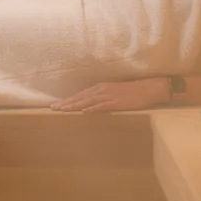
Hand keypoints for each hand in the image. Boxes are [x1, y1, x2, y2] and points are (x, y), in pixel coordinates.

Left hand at [50, 78, 169, 112]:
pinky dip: (92, 108)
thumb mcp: (113, 92)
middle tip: (53, 108)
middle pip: (80, 97)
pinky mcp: (116, 102)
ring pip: (87, 101)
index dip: (68, 100)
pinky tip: (84, 112)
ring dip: (74, 106)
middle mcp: (101, 90)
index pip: (80, 95)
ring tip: (63, 110)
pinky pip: (102, 106)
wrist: (147, 88)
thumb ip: (101, 97)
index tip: (56, 106)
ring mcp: (108, 96)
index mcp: (100, 87)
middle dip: (66, 103)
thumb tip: (90, 105)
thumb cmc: (131, 91)